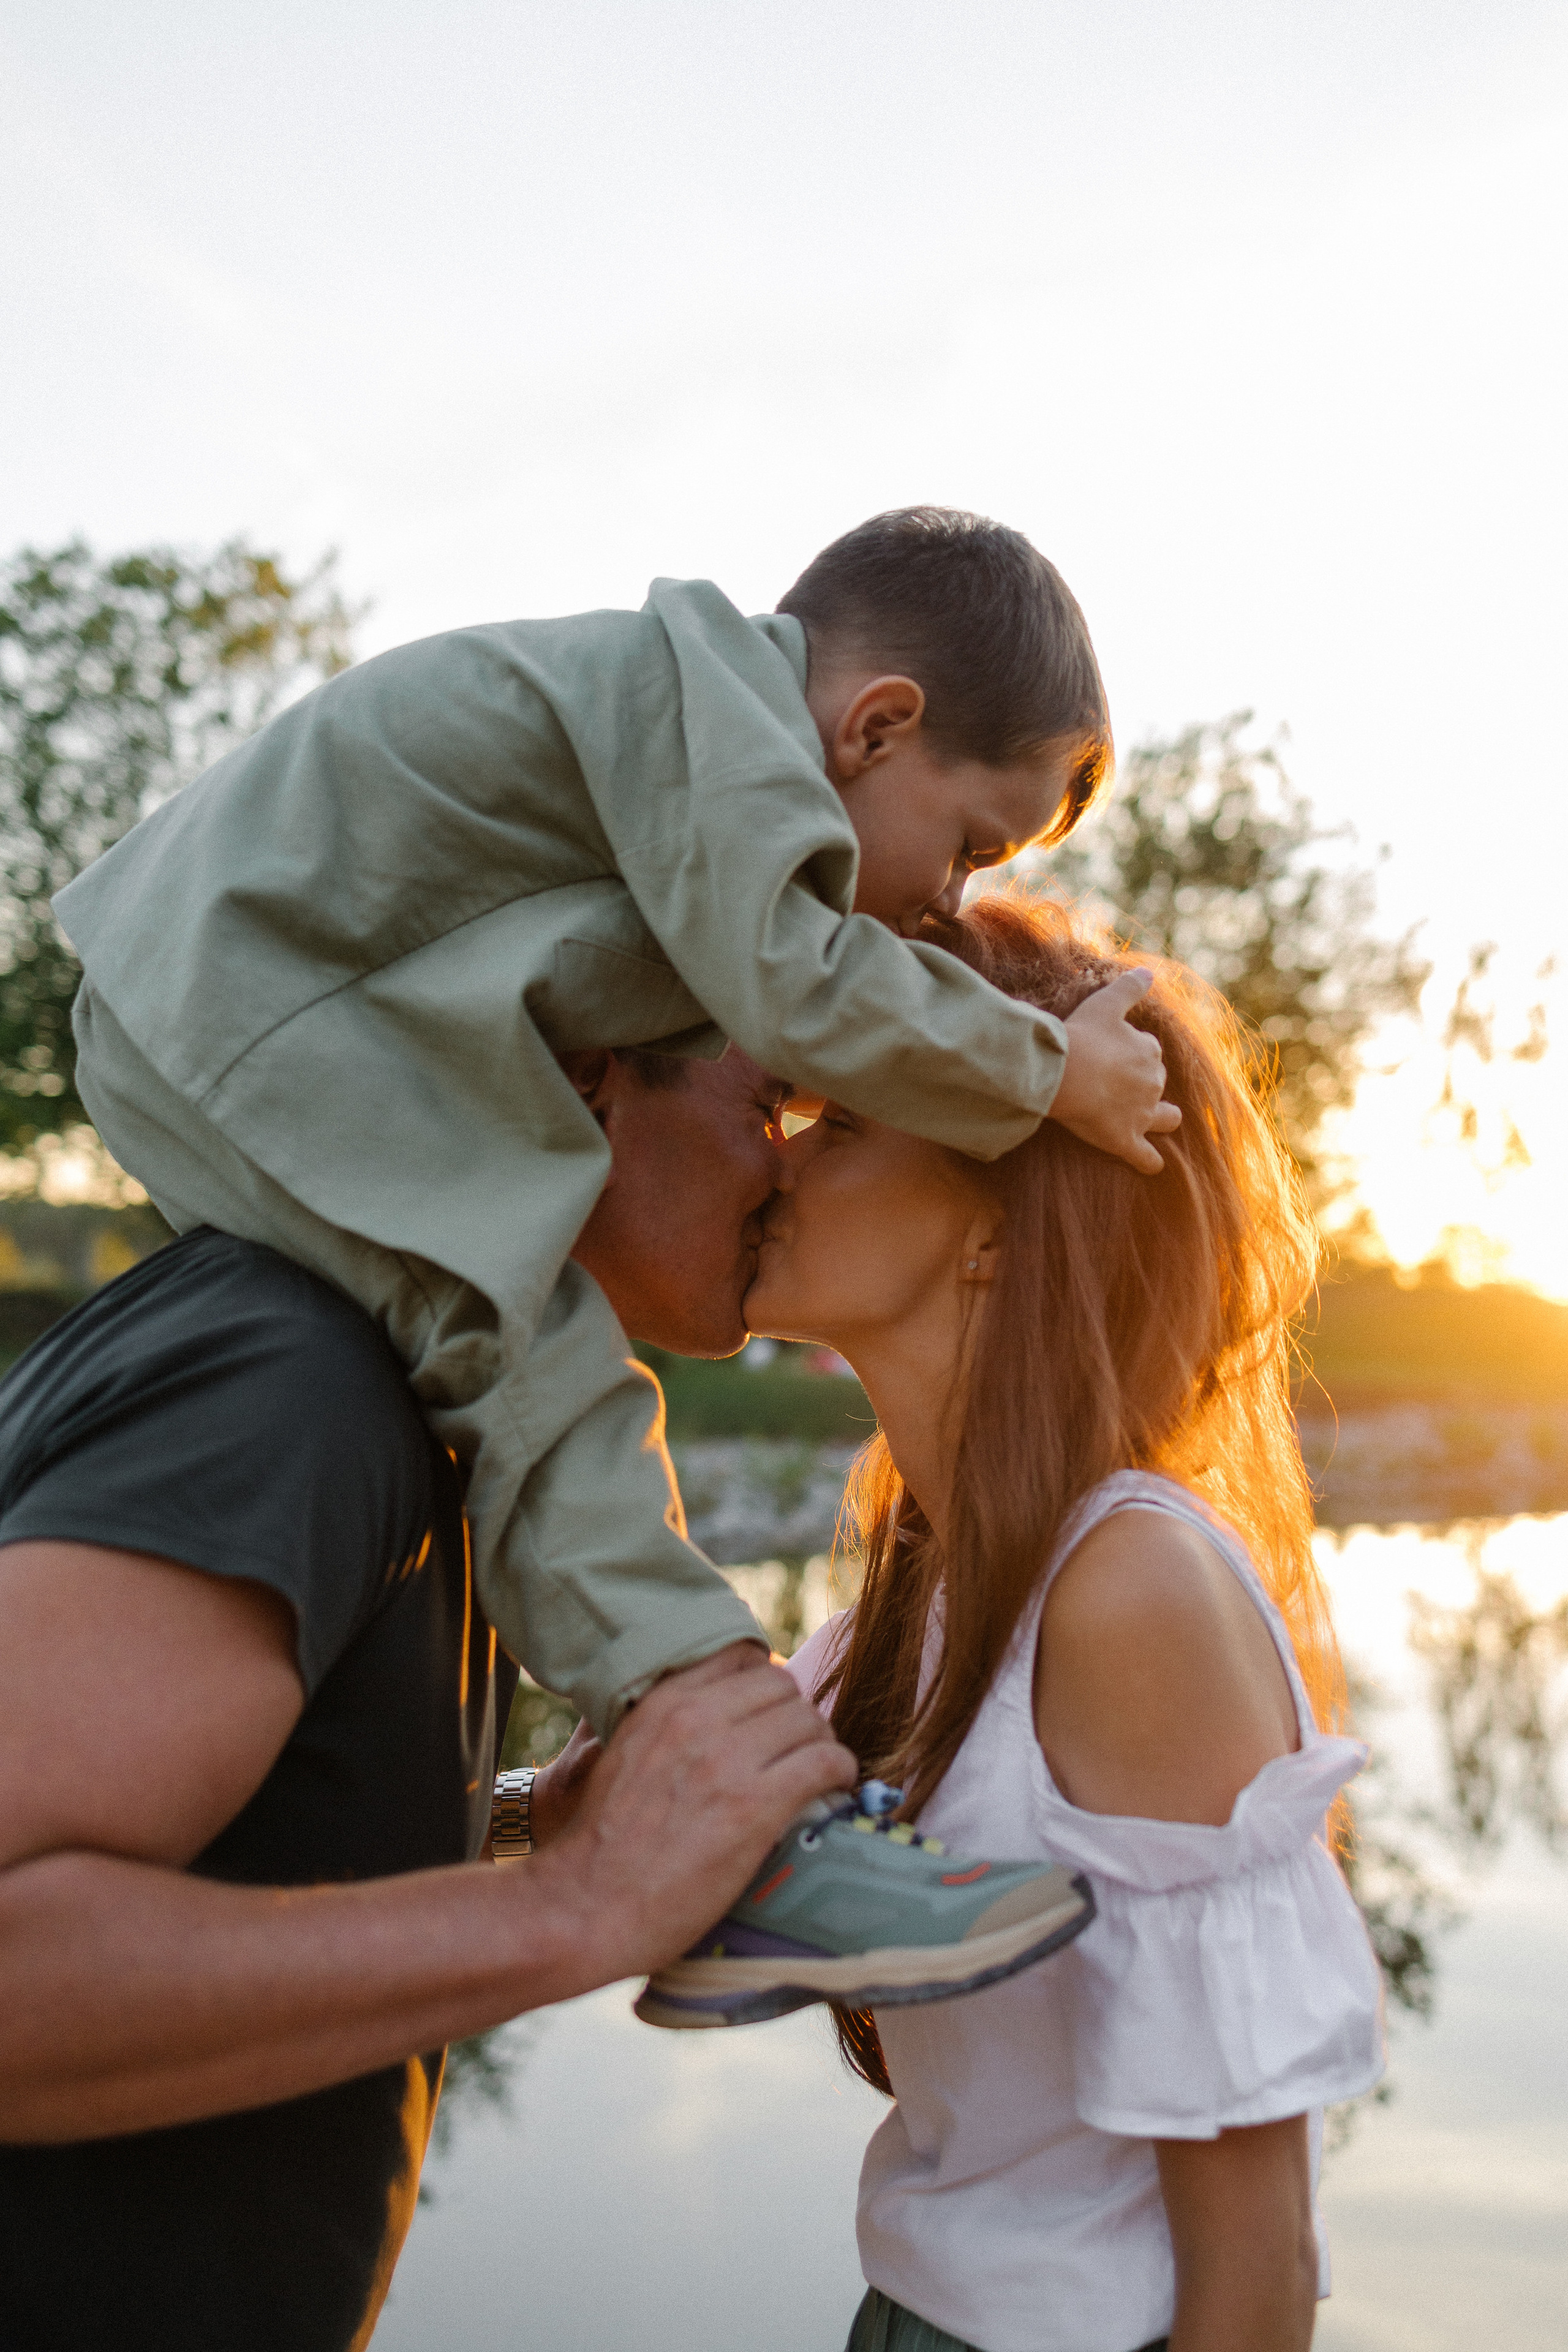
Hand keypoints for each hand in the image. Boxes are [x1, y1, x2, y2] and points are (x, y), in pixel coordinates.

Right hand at [536, 1649, 856, 1982]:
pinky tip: (833, 1789)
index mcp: (664, 1703)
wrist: (587, 1906)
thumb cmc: (604, 1843)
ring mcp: (727, 1760)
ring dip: (819, 1743)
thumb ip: (670, 1726)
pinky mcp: (755, 1806)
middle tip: (797, 1751)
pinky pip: (824, 1762)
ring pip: (808, 1719)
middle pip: (781, 1686)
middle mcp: (697, 1719)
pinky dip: (837, 1771)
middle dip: (795, 1716)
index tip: (769, 1718)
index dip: (764, 1688)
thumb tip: (723, 1718)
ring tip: (817, 1773)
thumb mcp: (626, 1754)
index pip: (742, 1658)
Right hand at [1050, 969, 1182, 1172]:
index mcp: (1149, 1050)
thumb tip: (1150, 971)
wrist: (1062, 1073)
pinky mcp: (1126, 1141)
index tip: (1111, 1052)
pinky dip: (1150, 1162)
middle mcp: (1152, 1083)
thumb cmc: (1081, 1036)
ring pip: (1166, 1119)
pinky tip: (1151, 1165)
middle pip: (1155, 1082)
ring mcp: (1142, 1114)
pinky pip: (1147, 1158)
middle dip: (1144, 1083)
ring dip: (1163, 1119)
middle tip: (1117, 1083)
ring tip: (1153, 1122)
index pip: (1148, 1050)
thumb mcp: (1105, 1002)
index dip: (1131, 1052)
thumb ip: (1129, 987)